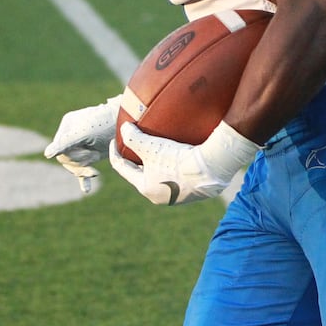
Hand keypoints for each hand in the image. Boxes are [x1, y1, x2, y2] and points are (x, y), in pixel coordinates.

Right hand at [44, 95, 120, 193]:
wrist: (130, 122)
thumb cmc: (108, 123)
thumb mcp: (85, 134)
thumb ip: (66, 143)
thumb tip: (46, 154)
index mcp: (68, 125)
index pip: (60, 149)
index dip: (73, 156)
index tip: (90, 157)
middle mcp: (72, 135)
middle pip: (66, 158)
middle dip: (79, 163)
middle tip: (94, 160)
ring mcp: (81, 146)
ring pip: (74, 165)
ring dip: (83, 169)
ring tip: (95, 172)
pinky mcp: (91, 155)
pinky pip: (82, 170)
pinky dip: (84, 179)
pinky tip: (86, 190)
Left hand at [109, 120, 260, 205]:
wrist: (210, 169)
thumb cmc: (177, 159)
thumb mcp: (151, 146)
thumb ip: (133, 137)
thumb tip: (124, 129)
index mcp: (145, 188)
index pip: (123, 169)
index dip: (116, 153)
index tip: (115, 141)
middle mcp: (159, 196)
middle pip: (142, 175)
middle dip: (139, 160)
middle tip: (137, 146)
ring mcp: (177, 196)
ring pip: (161, 177)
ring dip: (158, 165)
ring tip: (160, 150)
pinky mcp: (193, 192)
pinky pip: (179, 177)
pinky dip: (175, 167)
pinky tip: (181, 155)